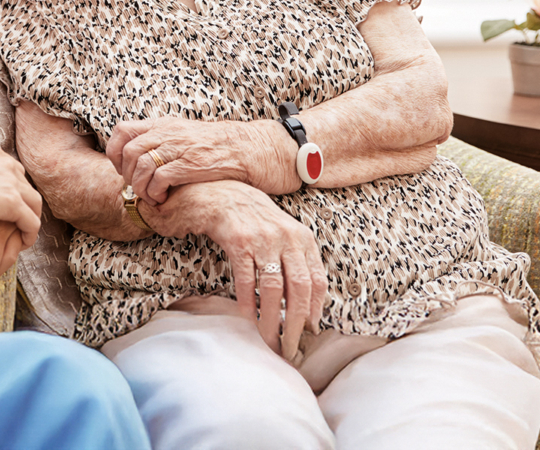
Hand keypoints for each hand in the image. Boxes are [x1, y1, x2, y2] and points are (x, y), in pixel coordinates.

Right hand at [0, 141, 42, 237]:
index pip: (10, 171)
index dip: (10, 189)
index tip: (4, 205)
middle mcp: (5, 162)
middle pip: (25, 185)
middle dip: (24, 203)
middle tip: (18, 221)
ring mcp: (11, 181)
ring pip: (33, 203)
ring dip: (31, 219)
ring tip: (23, 235)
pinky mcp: (12, 202)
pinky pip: (31, 222)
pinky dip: (30, 234)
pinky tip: (22, 244)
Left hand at [107, 116, 294, 202]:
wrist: (253, 149)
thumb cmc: (220, 149)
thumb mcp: (187, 136)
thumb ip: (164, 142)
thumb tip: (140, 159)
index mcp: (165, 124)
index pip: (122, 131)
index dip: (114, 152)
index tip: (121, 169)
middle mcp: (169, 133)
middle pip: (127, 151)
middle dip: (125, 174)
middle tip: (136, 188)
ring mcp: (180, 147)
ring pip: (139, 165)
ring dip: (139, 186)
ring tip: (150, 196)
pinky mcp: (191, 164)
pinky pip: (159, 178)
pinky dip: (154, 192)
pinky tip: (163, 198)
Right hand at [195, 182, 326, 359]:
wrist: (221, 193)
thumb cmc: (253, 219)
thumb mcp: (283, 234)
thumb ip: (296, 263)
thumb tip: (305, 306)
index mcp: (302, 239)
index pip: (318, 281)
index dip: (315, 309)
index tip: (309, 331)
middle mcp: (287, 238)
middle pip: (300, 289)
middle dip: (295, 323)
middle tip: (289, 346)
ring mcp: (263, 239)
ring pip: (275, 288)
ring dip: (271, 319)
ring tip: (268, 339)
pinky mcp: (239, 241)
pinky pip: (247, 279)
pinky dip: (249, 302)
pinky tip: (247, 317)